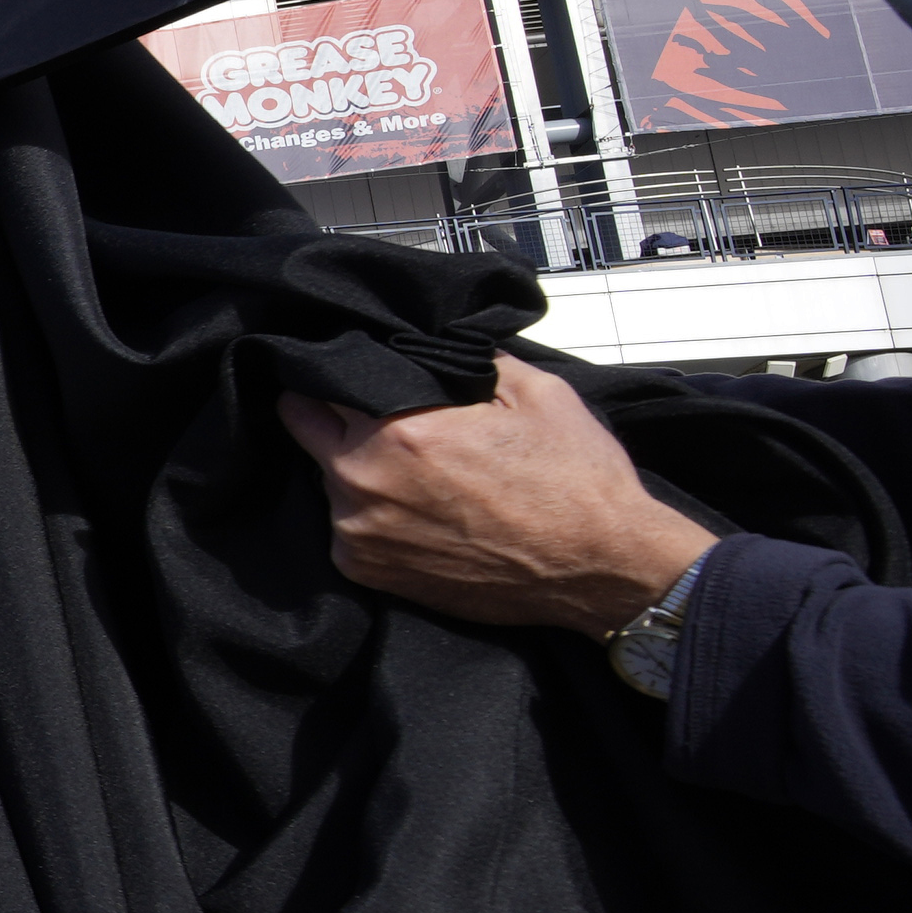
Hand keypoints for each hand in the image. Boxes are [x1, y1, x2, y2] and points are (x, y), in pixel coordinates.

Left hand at [275, 353, 711, 629]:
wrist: (604, 568)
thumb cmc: (576, 484)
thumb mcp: (536, 393)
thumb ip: (470, 359)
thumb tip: (436, 341)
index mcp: (398, 430)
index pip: (325, 381)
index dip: (342, 370)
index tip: (360, 371)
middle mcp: (363, 481)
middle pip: (307, 427)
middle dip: (331, 413)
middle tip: (373, 414)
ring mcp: (358, 532)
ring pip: (328, 479)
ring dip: (355, 468)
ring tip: (415, 472)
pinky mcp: (368, 571)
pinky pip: (345, 528)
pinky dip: (369, 515)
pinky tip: (418, 512)